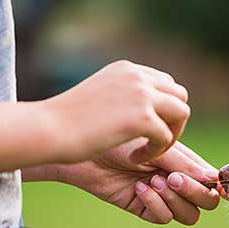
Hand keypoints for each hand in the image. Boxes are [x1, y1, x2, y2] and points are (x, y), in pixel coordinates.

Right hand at [44, 60, 189, 164]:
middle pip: (180, 95)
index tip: (148, 129)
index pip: (166, 83)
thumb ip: (123, 95)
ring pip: (182, 113)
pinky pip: (166, 137)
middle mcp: (137, 76)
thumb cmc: (66, 120)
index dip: (164, 109)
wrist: (47, 129)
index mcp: (127, 69)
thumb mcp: (99, 97)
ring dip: (170, 135)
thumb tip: (145, 106)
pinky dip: (155, 151)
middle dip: (173, 121)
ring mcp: (141, 95)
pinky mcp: (142, 118)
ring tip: (149, 150)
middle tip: (154, 142)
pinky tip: (134, 158)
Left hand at [60, 140, 220, 224]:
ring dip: (174, 200)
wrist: (87, 150)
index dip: (212, 184)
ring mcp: (164, 196)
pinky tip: (139, 187)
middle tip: (173, 178)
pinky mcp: (146, 208)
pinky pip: (164, 217)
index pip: (213, 181)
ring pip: (189, 215)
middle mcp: (179, 181)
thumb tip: (214, 179)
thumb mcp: (158, 148)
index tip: (200, 175)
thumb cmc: (122, 140)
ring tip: (154, 181)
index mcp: (187, 163)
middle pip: (207, 202)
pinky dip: (155, 204)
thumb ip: (186, 164)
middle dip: (194, 192)